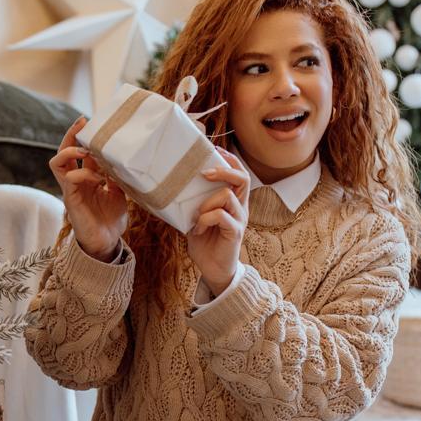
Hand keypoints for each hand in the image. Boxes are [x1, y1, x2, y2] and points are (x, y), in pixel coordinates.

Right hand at [50, 117, 128, 261]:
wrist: (107, 243)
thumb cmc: (110, 220)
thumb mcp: (119, 193)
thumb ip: (116, 177)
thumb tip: (121, 159)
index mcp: (86, 178)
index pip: (78, 153)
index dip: (80, 137)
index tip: (88, 121)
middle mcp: (75, 182)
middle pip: (63, 152)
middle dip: (70, 135)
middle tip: (82, 123)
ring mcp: (70, 190)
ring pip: (58, 162)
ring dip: (71, 152)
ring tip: (88, 152)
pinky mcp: (70, 201)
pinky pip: (70, 180)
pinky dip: (84, 174)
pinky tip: (98, 178)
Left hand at [186, 151, 249, 296]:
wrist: (213, 270)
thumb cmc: (205, 243)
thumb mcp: (197, 217)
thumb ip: (196, 202)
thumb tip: (177, 184)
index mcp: (233, 201)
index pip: (239, 173)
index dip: (229, 160)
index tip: (213, 151)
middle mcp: (240, 208)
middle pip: (242, 177)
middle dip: (223, 170)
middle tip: (205, 173)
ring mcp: (239, 219)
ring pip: (227, 195)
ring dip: (207, 203)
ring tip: (197, 216)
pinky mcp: (235, 232)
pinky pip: (221, 215)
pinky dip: (206, 219)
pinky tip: (199, 229)